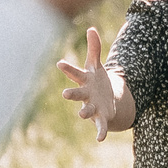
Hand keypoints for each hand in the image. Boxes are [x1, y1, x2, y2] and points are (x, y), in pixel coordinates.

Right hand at [56, 26, 130, 140]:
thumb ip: (94, 48)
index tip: (60, 63)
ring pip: (86, 110)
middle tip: (65, 94)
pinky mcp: (101, 118)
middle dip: (72, 94)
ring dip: (84, 112)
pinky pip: (100, 126)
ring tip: (80, 114)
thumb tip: (91, 28)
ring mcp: (92, 107)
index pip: (75, 74)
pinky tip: (100, 139)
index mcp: (84, 81)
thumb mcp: (96, 65)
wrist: (107, 101)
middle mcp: (85, 95)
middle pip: (77, 94)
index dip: (68, 69)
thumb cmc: (98, 82)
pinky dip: (100, 132)